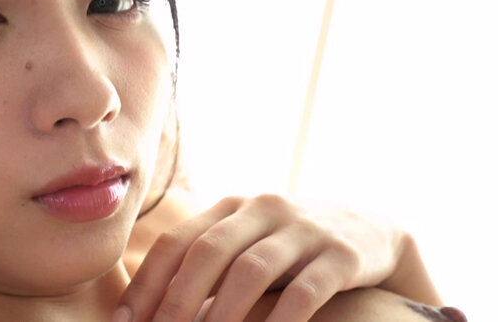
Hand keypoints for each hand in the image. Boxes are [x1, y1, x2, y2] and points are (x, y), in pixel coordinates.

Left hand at [115, 194, 434, 321]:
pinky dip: (280, 319)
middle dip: (177, 299)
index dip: (147, 282)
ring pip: (251, 269)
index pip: (177, 241)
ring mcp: (303, 228)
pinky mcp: (341, 253)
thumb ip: (208, 265)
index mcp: (230, 208)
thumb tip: (152, 312)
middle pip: (208, 251)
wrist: (371, 231)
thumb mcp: (248, 243)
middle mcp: (262, 209)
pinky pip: (305, 289)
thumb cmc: (290, 248)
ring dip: (223, 313)